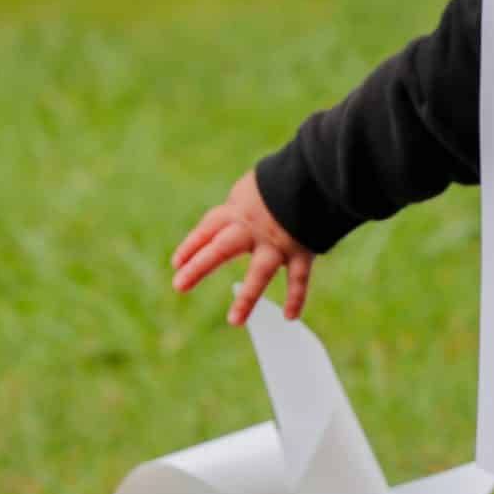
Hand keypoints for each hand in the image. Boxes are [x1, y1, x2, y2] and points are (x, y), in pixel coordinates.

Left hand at [171, 170, 314, 323]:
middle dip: (199, 267)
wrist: (317, 171)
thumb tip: (234, 223)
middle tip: (179, 286)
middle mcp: (254, 228)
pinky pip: (298, 278)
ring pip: (260, 272)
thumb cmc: (284, 178)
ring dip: (247, 298)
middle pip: (221, 248)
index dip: (192, 245)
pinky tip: (289, 317)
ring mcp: (278, 241)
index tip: (176, 263)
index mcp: (239, 209)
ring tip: (234, 321)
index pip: (208, 228)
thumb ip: (243, 205)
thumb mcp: (255, 186)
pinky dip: (296, 298)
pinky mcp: (303, 250)